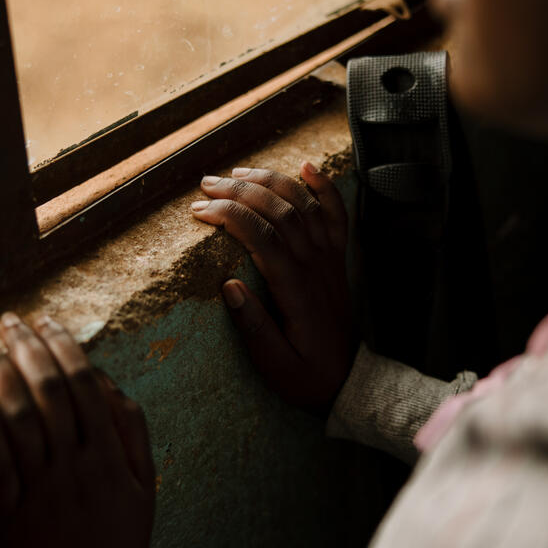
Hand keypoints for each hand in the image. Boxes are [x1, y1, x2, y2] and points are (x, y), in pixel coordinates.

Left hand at [0, 312, 155, 547]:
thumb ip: (132, 429)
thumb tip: (107, 380)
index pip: (83, 383)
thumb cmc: (118, 534)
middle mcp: (75, 465)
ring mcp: (41, 489)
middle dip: (25, 347)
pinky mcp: (8, 515)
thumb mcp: (143, 483)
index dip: (62, 345)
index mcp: (109, 453)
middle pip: (47, 392)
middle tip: (6, 320)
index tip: (44, 320)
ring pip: (17, 419)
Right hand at [190, 162, 353, 408]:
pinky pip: (336, 215)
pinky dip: (323, 187)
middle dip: (240, 191)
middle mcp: (316, 266)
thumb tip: (228, 286)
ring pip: (304, 205)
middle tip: (205, 185)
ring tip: (237, 173)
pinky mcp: (336, 260)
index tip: (198, 211)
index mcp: (297, 290)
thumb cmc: (307, 377)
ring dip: (271, 182)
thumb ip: (254, 329)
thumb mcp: (276, 367)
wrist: (349, 381)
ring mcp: (329, 259)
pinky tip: (306, 167)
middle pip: (280, 212)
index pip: (263, 237)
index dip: (230, 216)